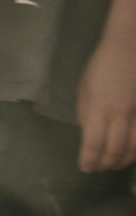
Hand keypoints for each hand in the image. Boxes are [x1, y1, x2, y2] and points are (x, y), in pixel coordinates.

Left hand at [76, 32, 135, 171]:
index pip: (93, 144)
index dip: (89, 160)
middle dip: (106, 164)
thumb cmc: (102, 66)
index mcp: (99, 107)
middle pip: (116, 150)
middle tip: (99, 168)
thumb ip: (85, 114)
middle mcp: (121, 114)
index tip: (85, 168)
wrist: (129, 46)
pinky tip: (133, 152)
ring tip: (116, 164)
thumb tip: (88, 136)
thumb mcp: (84, 89)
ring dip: (125, 161)